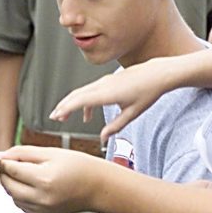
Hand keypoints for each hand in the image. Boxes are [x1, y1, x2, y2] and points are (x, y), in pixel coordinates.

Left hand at [0, 146, 102, 212]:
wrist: (98, 187)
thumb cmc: (78, 166)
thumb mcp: (50, 153)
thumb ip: (22, 153)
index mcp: (43, 179)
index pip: (11, 170)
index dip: (1, 162)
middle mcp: (41, 198)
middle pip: (8, 186)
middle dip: (5, 174)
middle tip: (10, 164)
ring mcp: (42, 210)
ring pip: (13, 197)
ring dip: (12, 184)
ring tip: (25, 173)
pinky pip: (21, 205)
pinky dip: (20, 194)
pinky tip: (32, 185)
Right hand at [50, 56, 171, 141]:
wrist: (158, 74)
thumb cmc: (148, 92)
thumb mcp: (132, 114)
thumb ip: (115, 127)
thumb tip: (102, 138)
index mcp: (108, 93)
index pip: (80, 101)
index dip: (66, 109)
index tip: (56, 117)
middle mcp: (103, 85)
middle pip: (76, 95)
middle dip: (63, 106)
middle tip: (54, 117)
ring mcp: (104, 81)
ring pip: (81, 91)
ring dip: (71, 103)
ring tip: (64, 116)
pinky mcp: (107, 80)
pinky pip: (89, 90)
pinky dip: (82, 101)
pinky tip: (86, 115)